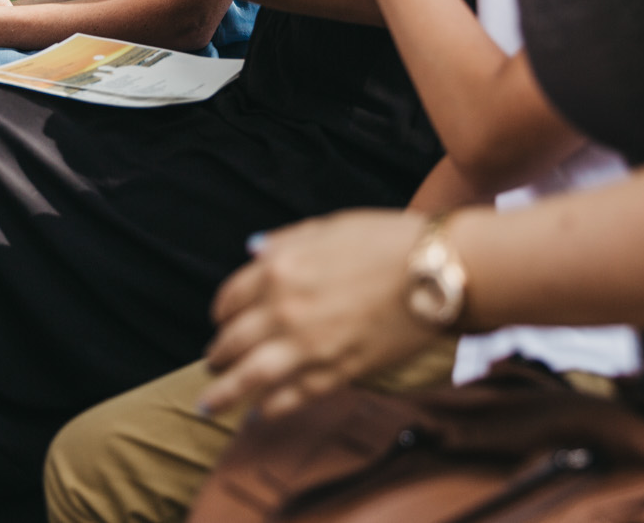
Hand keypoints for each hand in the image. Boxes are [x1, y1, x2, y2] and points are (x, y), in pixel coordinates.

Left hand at [201, 209, 439, 418]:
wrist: (436, 272)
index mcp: (280, 268)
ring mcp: (309, 346)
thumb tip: (253, 251)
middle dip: (218, 355)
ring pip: (251, 378)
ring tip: (207, 407)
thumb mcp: (331, 226)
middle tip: (211, 364)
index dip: (222, 312)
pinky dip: (270, 411)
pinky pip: (292, 399)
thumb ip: (287, 241)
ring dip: (223, 395)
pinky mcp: (336, 373)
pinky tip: (257, 417)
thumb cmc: (388, 241)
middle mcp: (285, 310)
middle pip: (234, 340)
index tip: (222, 320)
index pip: (231, 298)